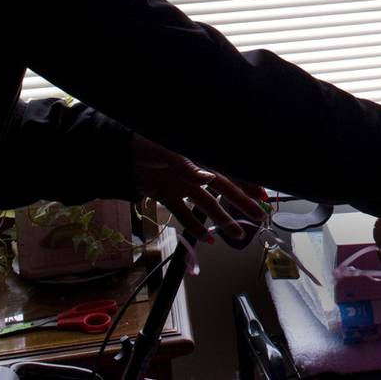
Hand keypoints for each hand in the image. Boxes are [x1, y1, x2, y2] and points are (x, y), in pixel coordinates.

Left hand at [130, 134, 265, 247]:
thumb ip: (187, 165)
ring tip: (236, 234)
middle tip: (258, 217)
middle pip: (222, 190)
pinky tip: (207, 238)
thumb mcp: (166, 150)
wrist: (119, 153)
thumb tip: (208, 178)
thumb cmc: (145, 143)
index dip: (246, 183)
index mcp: (197, 158)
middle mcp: (193, 172)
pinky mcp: (166, 194)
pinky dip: (195, 225)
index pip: (227, 172)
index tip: (262, 195)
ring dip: (221, 219)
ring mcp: (180, 184)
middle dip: (240, 203)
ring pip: (206, 204)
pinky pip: (183, 213)